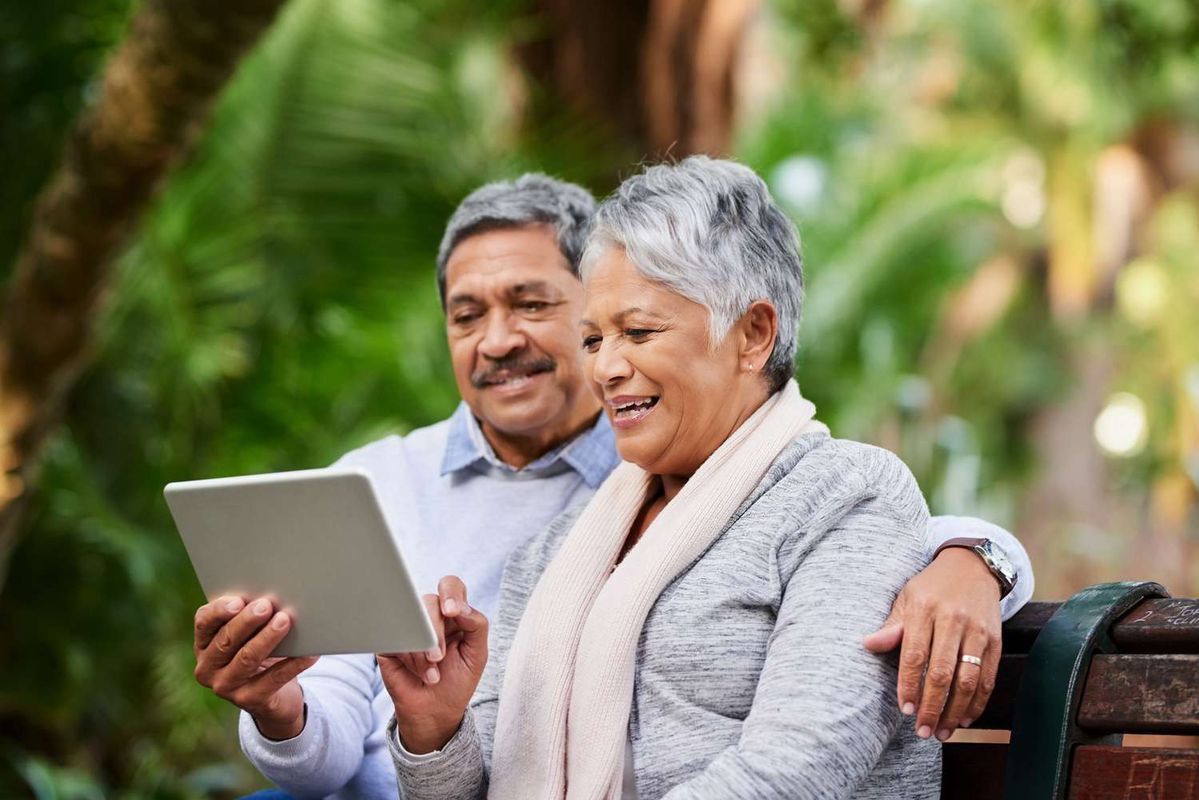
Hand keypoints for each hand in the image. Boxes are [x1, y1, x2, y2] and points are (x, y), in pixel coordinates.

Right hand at [193, 595, 318, 739]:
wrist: (273, 697)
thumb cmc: (259, 652)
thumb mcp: (248, 636)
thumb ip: (249, 619)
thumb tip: (272, 599)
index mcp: (203, 644)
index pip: (203, 622)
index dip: (219, 610)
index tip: (238, 600)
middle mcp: (207, 668)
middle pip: (226, 640)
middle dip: (247, 621)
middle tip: (266, 605)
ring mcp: (225, 687)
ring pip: (247, 658)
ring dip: (267, 638)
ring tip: (284, 621)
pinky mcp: (249, 701)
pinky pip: (274, 678)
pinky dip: (293, 663)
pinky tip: (308, 652)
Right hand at [378, 576, 488, 753]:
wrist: (435, 711)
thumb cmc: (457, 680)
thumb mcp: (477, 653)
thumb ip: (476, 625)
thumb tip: (460, 607)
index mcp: (452, 613)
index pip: (451, 586)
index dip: (450, 593)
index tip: (452, 611)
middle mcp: (428, 615)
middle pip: (428, 601)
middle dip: (435, 632)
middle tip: (439, 658)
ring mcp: (407, 627)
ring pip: (409, 618)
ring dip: (421, 648)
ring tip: (432, 674)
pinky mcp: (389, 641)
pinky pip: (393, 636)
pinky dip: (409, 657)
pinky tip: (419, 673)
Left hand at [862, 548, 1001, 740]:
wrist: (972, 567)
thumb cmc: (931, 587)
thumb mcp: (906, 598)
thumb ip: (892, 626)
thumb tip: (868, 644)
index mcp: (925, 609)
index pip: (915, 655)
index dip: (909, 685)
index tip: (905, 709)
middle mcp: (953, 620)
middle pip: (942, 672)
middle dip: (932, 706)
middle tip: (923, 730)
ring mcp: (978, 631)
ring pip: (968, 680)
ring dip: (955, 711)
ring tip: (943, 731)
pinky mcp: (996, 640)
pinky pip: (988, 677)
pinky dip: (978, 701)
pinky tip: (966, 718)